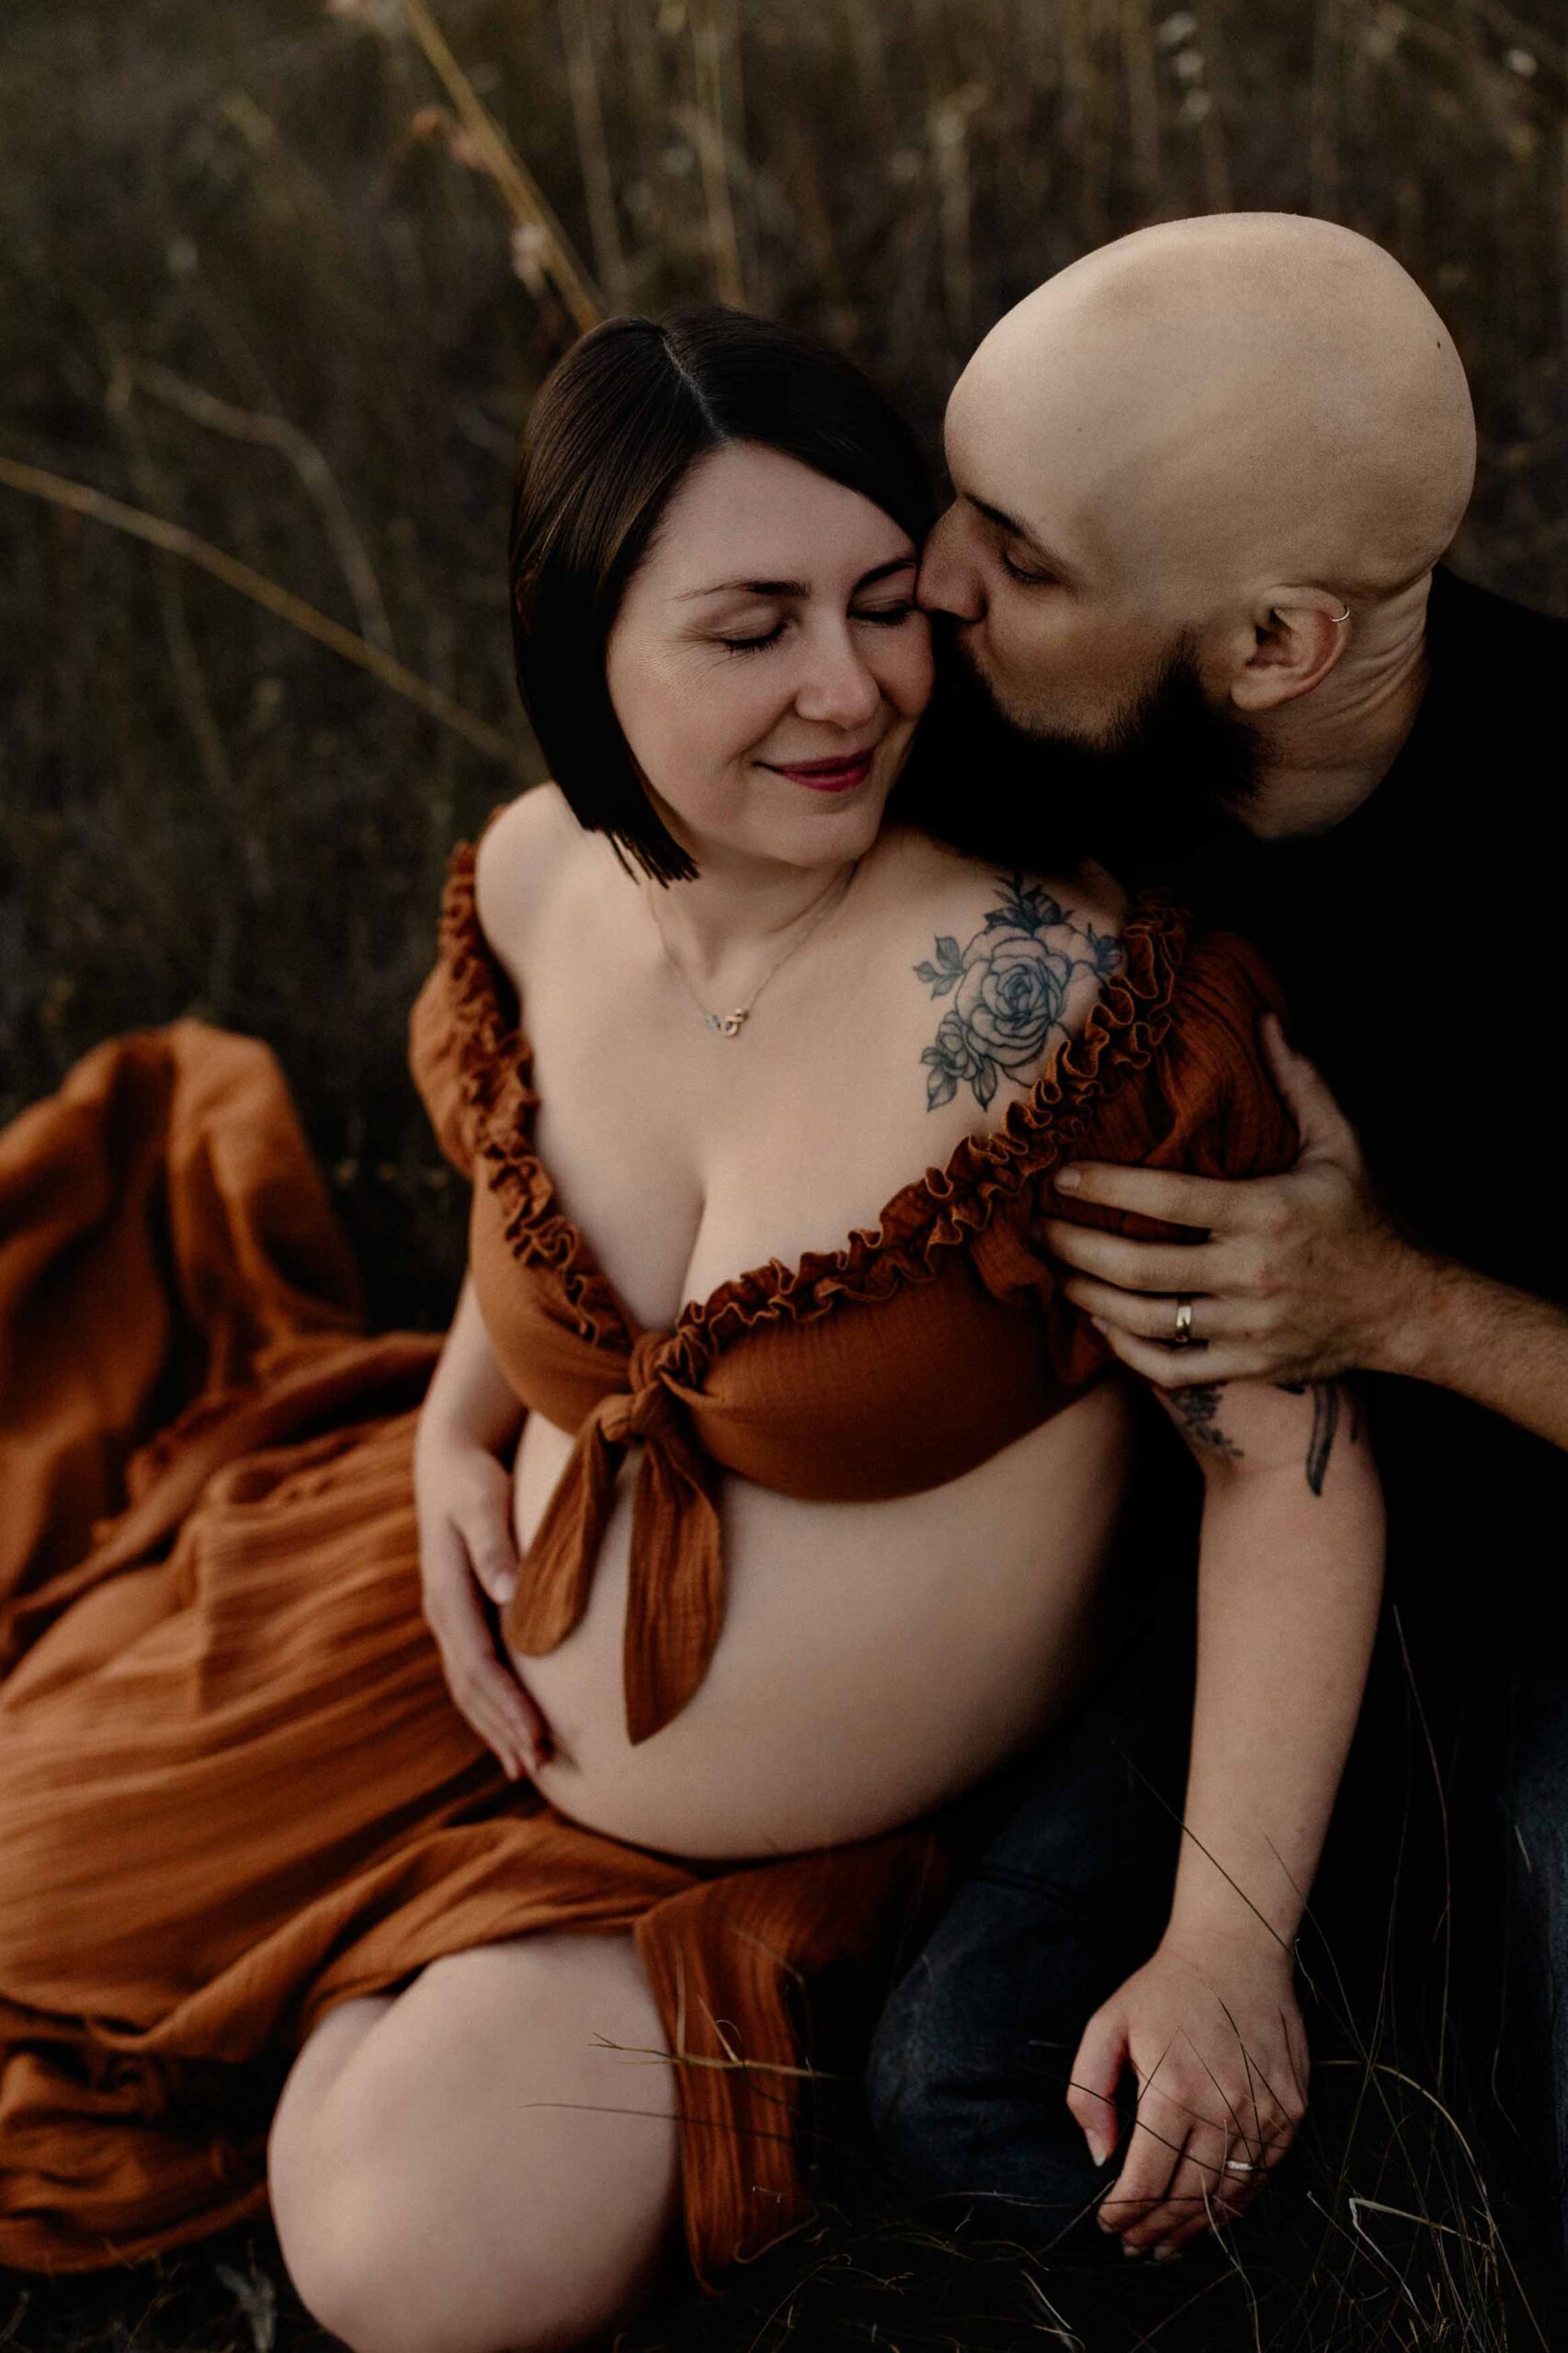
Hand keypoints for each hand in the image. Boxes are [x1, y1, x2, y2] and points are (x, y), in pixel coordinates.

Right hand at [413, 1427, 553, 1779]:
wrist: (448, 1464)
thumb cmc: (472, 1481)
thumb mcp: (480, 1502)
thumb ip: (492, 1544)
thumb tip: (508, 1591)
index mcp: (446, 1593)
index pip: (478, 1663)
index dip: (507, 1703)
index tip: (537, 1735)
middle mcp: (443, 1615)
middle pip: (470, 1687)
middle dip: (502, 1729)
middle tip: (538, 1769)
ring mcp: (449, 1621)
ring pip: (468, 1689)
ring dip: (495, 1729)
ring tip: (525, 1769)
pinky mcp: (462, 1620)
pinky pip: (473, 1676)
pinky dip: (492, 1710)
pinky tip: (512, 1733)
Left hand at [1040, 1016, 1420, 1387]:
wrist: (1408, 1309)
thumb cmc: (1365, 1220)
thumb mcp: (1341, 1145)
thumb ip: (1299, 1082)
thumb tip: (1265, 1017)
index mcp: (1267, 1213)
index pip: (1169, 1197)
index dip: (1106, 1185)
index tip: (1059, 1175)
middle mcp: (1252, 1273)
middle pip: (1141, 1267)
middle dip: (1076, 1247)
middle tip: (1037, 1230)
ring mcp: (1250, 1326)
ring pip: (1147, 1321)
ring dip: (1090, 1297)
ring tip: (1057, 1273)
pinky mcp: (1250, 1365)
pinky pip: (1172, 1370)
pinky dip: (1128, 1352)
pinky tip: (1102, 1324)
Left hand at [1068, 1936, 1308, 2257]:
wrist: (1235, 1952)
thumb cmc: (1164, 1990)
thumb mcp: (1106, 2026)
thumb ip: (1088, 2093)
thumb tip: (1099, 2157)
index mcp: (1174, 2089)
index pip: (1146, 2179)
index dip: (1123, 2212)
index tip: (1106, 2223)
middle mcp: (1225, 2109)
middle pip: (1187, 2198)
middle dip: (1154, 2230)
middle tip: (1132, 2245)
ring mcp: (1265, 2114)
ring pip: (1227, 2197)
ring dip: (1193, 2228)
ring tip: (1165, 2243)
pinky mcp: (1291, 2112)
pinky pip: (1261, 2177)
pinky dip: (1232, 2203)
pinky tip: (1208, 2212)